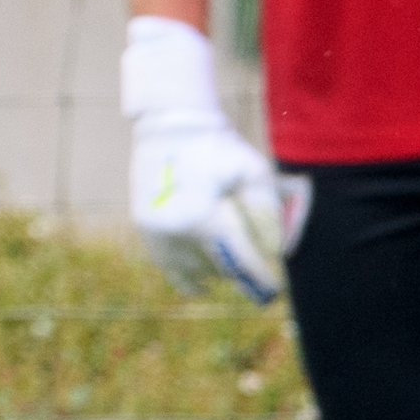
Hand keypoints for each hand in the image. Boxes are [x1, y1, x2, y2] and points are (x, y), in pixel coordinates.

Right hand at [132, 107, 286, 301]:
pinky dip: (189, 277)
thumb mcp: (254, 172)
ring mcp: (156, 233)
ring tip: (228, 251)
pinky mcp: (145, 231)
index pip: (237, 260)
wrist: (169, 126)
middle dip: (239, 269)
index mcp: (203, 216)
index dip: (258, 280)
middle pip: (217, 268)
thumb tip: (274, 252)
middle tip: (256, 263)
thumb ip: (267, 213)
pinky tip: (204, 283)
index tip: (273, 293)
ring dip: (215, 268)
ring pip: (194, 271)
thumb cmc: (218, 148)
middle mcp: (175, 231)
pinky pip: (170, 269)